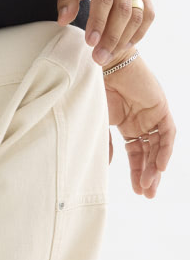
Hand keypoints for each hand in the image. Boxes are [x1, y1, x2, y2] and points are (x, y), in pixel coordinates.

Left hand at [37, 0, 154, 66]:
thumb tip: (64, 21)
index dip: (98, 22)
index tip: (90, 43)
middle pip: (123, 9)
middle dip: (111, 37)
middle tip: (99, 58)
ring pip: (137, 14)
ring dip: (124, 39)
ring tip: (108, 57)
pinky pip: (147, 13)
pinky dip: (139, 32)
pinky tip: (124, 46)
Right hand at [103, 47, 175, 196]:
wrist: (100, 66)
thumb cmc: (92, 91)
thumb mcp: (97, 124)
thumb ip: (105, 144)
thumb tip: (107, 167)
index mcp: (127, 124)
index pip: (137, 154)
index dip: (138, 173)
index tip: (138, 191)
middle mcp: (141, 121)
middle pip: (150, 153)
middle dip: (149, 175)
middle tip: (147, 194)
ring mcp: (152, 114)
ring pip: (159, 146)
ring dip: (156, 167)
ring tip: (150, 185)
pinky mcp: (160, 106)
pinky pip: (168, 132)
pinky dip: (165, 150)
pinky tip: (160, 167)